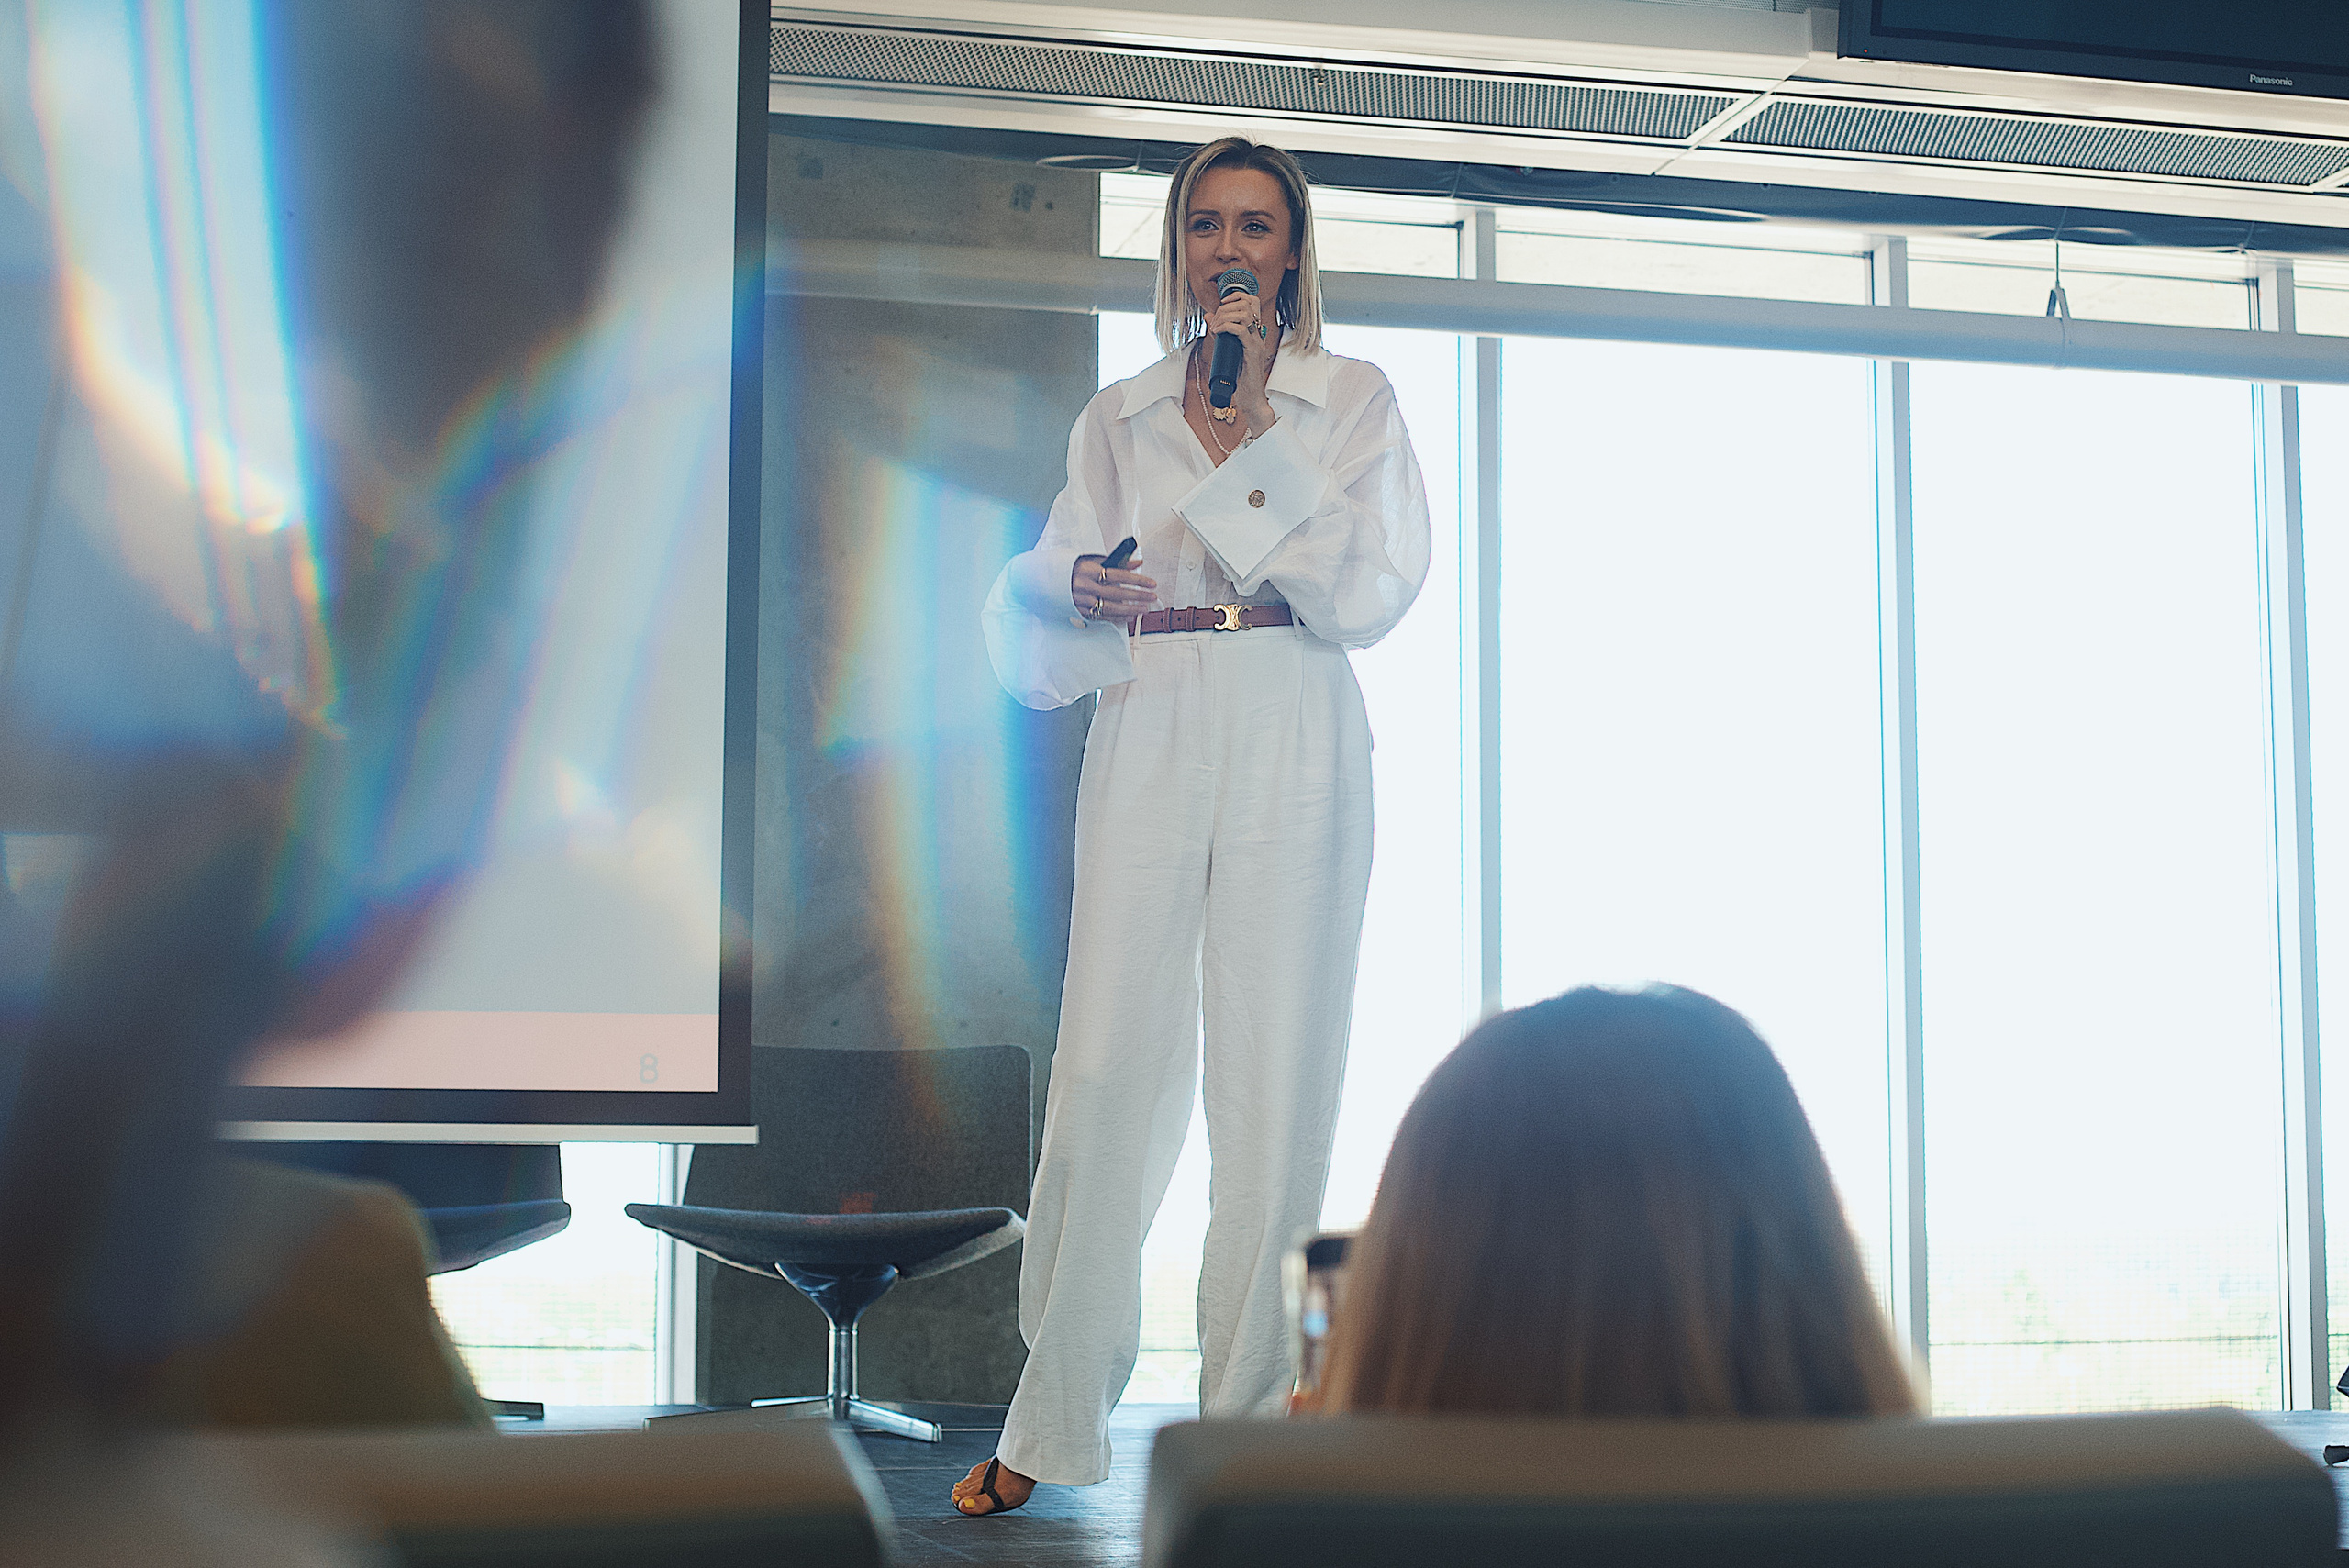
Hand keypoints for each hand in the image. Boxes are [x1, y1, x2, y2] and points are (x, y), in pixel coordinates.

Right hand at [1072, 552, 1157, 620]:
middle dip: (1137, 596)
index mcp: (1088, 570)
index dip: (1136, 579)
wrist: (1051, 580)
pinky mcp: (1081, 611)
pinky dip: (1118, 618)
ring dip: (1131, 609)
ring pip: (1111, 608)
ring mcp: (1083, 601)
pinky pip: (1103, 617)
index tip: (1150, 583)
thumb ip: (1116, 562)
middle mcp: (1085, 586)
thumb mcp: (1094, 560)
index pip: (1117, 575)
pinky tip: (1129, 617)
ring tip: (1144, 609)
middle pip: (1116, 593)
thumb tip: (1137, 563)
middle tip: (1152, 596)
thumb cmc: (1075, 568)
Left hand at [1206, 290, 1278, 436]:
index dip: (1237, 296)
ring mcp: (1255, 342)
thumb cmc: (1240, 379)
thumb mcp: (1227, 351)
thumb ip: (1220, 334)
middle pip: (1247, 304)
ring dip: (1225, 315)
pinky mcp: (1251, 352)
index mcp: (1253, 333)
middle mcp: (1257, 335)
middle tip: (1215, 319)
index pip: (1252, 302)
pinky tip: (1217, 332)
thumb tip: (1208, 316)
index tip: (1222, 304)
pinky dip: (1226, 327)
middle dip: (1226, 307)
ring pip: (1244, 314)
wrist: (1250, 398)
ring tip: (1215, 326)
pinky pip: (1239, 331)